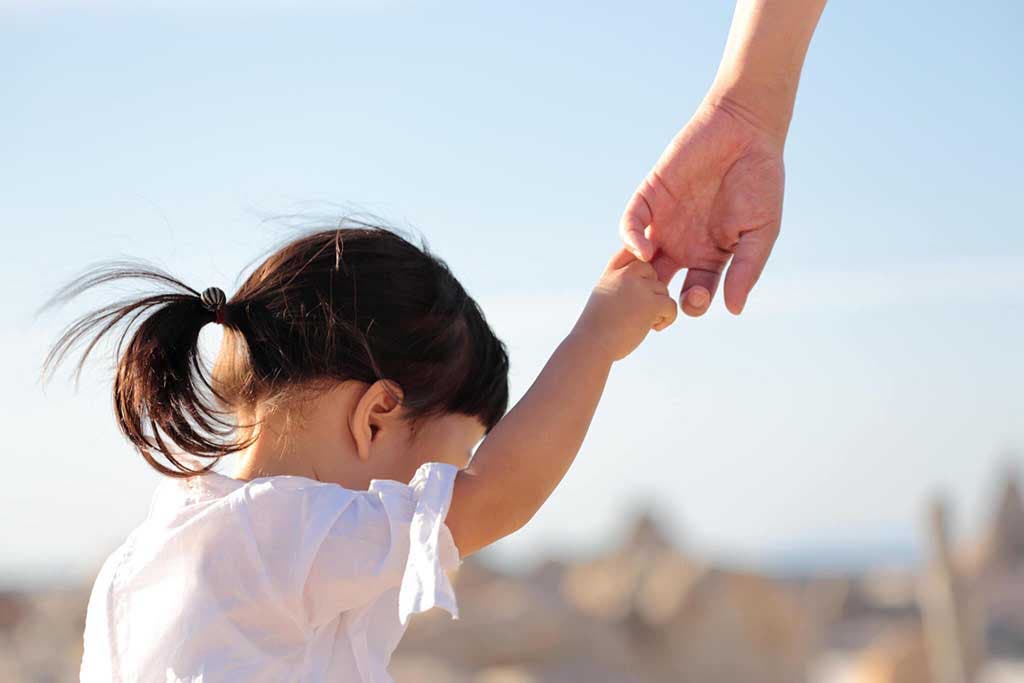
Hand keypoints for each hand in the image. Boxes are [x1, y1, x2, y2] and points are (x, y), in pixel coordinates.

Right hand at [572, 249, 677, 361]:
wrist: (592, 345)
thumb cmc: (595, 330)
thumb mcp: (603, 299)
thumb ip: (620, 287)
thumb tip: (645, 287)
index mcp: (611, 272)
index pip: (630, 252)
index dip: (639, 266)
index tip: (637, 285)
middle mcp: (625, 274)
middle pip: (652, 272)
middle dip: (651, 291)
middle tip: (640, 312)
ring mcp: (639, 287)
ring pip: (663, 290)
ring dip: (658, 308)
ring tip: (644, 324)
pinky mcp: (652, 303)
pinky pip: (671, 305)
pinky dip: (667, 319)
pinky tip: (654, 328)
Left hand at [620, 98, 784, 315]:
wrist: (746, 133)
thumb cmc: (761, 183)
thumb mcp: (760, 232)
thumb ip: (747, 270)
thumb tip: (733, 309)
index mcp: (710, 257)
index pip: (693, 293)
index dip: (691, 304)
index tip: (694, 302)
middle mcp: (683, 245)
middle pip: (661, 283)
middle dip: (657, 298)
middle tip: (661, 302)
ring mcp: (664, 222)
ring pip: (639, 259)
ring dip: (636, 275)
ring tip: (642, 285)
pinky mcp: (650, 198)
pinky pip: (631, 224)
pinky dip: (631, 239)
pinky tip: (644, 251)